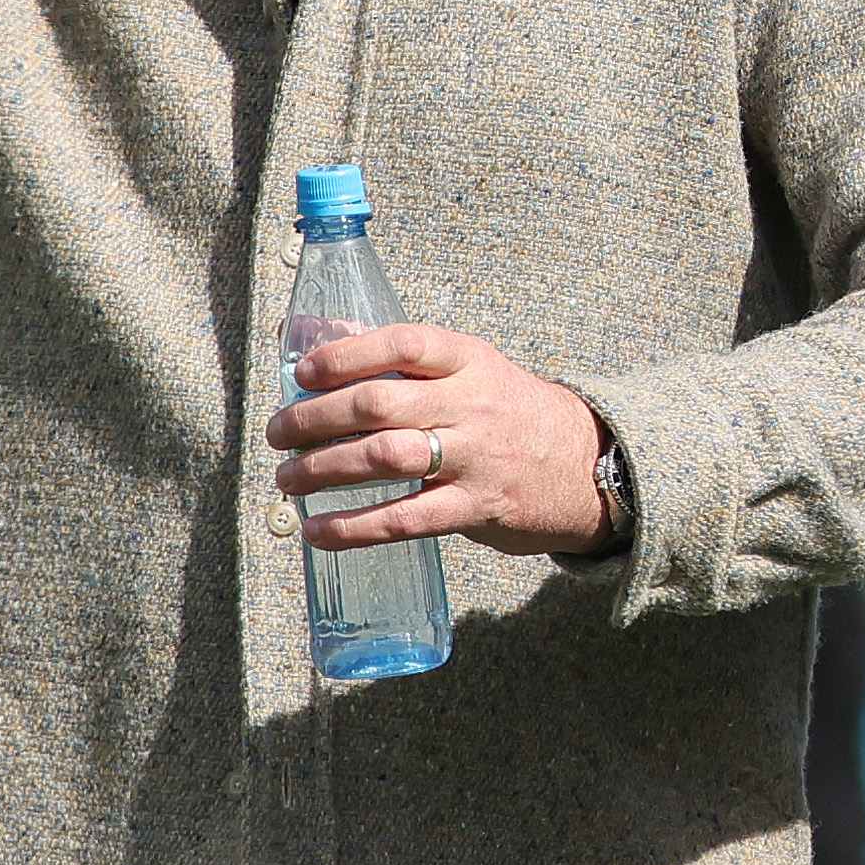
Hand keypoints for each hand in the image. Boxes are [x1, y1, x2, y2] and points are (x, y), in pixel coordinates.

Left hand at [266, 324, 615, 558]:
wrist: (586, 465)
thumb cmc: (505, 410)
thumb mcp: (466, 368)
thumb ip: (394, 354)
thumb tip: (312, 333)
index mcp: (467, 359)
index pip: (402, 344)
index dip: (345, 356)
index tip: (302, 373)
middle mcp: (471, 403)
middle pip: (380, 403)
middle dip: (315, 418)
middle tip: (278, 433)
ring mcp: (475, 457)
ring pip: (386, 457)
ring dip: (323, 469)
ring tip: (287, 479)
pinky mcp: (476, 509)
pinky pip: (406, 520)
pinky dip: (355, 528)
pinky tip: (319, 532)